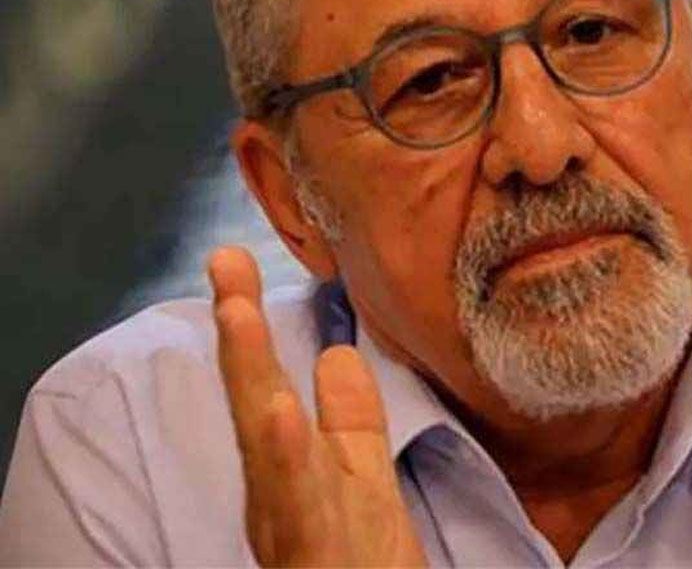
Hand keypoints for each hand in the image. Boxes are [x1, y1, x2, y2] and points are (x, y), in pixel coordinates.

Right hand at [209, 246, 425, 566]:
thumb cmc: (364, 563)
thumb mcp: (360, 484)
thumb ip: (348, 422)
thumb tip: (337, 353)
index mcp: (294, 475)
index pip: (266, 385)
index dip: (249, 323)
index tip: (231, 255)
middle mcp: (283, 501)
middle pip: (255, 409)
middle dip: (240, 340)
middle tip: (225, 263)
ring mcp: (296, 532)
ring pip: (269, 458)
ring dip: (253, 387)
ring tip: (239, 317)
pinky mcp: (312, 559)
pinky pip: (300, 510)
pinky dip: (289, 460)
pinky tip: (281, 413)